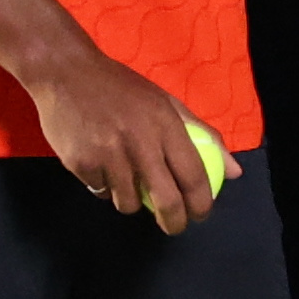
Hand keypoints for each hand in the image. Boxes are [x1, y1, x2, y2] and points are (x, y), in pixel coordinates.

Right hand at [22, 45, 216, 231]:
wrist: (65, 72)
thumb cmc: (121, 87)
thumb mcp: (165, 101)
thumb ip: (201, 134)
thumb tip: (234, 171)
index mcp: (165, 124)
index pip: (194, 176)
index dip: (201, 204)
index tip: (201, 215)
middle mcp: (139, 142)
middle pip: (166, 200)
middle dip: (174, 222)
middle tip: (173, 226)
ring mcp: (108, 155)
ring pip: (128, 202)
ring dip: (130, 200)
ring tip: (125, 178)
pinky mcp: (81, 163)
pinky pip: (99, 191)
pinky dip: (102, 185)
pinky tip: (98, 161)